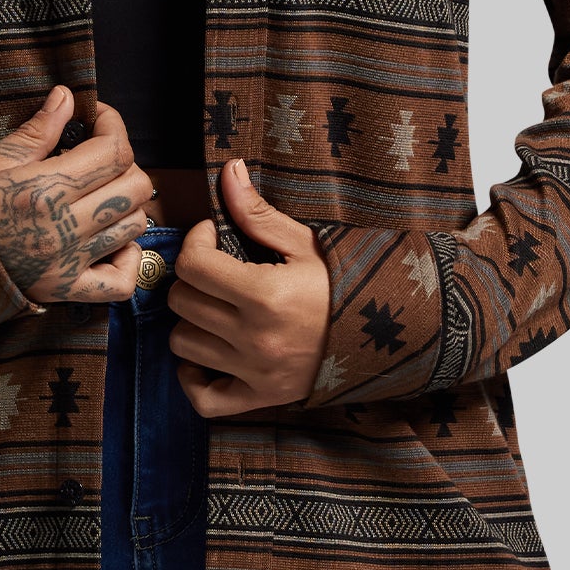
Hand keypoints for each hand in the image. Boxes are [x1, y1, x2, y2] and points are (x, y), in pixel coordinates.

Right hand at [0, 86, 153, 303]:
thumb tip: (66, 96)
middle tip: (97, 156)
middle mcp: (63, 228)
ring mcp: (67, 264)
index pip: (114, 151)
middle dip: (124, 162)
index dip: (114, 125)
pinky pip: (120, 282)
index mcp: (45, 189)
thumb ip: (37, 130)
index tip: (98, 118)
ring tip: (99, 194)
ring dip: (125, 204)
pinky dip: (126, 259)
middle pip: (136, 187)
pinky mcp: (64, 291)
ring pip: (134, 227)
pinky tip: (111, 241)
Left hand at [166, 157, 330, 416]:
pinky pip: (203, 398)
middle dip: (193, 277)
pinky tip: (206, 352)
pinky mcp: (260, 398)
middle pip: (183, 302)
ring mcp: (255, 373)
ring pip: (183, 344)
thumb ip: (258, 213)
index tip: (213, 235)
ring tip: (215, 305)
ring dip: (192, 320)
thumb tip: (229, 170)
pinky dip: (193, 376)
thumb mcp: (305, 243)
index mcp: (265, 295)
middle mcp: (255, 338)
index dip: (196, 241)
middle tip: (215, 268)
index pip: (193, 265)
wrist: (387, 335)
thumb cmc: (343, 284)